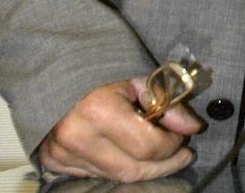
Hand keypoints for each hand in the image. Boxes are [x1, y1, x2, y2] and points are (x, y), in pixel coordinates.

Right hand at [37, 75, 202, 181]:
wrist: (54, 69)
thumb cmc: (99, 67)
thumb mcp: (136, 77)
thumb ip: (165, 103)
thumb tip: (192, 128)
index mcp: (99, 111)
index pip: (147, 146)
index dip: (172, 144)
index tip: (183, 135)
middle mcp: (77, 137)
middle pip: (132, 170)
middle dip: (163, 165)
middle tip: (181, 155)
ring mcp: (61, 153)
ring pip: (114, 176)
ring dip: (141, 167)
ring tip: (159, 154)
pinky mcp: (52, 161)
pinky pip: (94, 175)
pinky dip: (116, 166)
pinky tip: (127, 153)